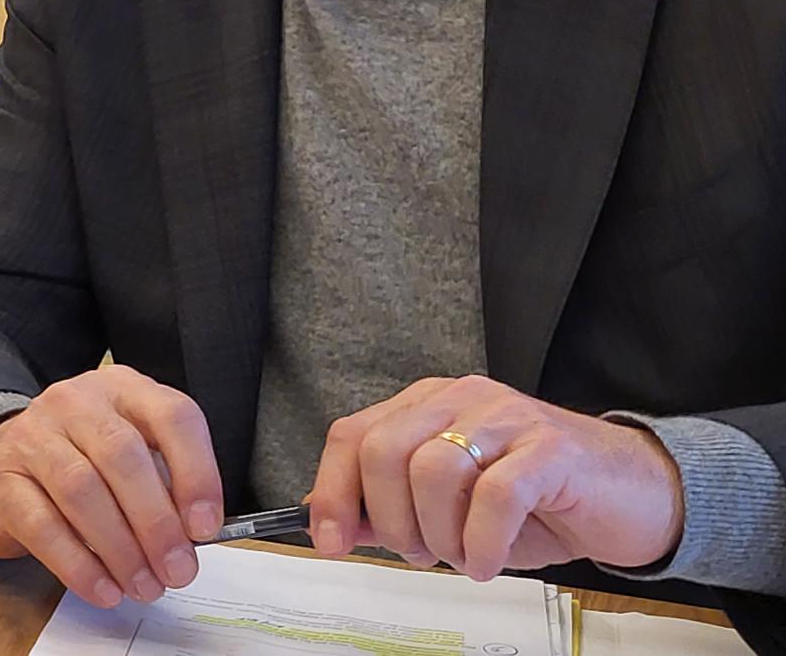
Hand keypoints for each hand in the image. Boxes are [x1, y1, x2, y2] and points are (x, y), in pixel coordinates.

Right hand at [0, 364, 223, 608]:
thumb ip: (164, 486)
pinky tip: (103, 588)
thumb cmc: (80, 463)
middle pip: (123, 455)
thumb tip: (193, 539)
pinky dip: (78, 564)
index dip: (196, 473)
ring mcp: (32, 435)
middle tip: (176, 571)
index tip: (205, 528)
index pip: (172, 416)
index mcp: (123, 390)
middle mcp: (76, 402)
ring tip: (143, 586)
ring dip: (120, 548)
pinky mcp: (2, 477)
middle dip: (156, 523)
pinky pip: (43, 524)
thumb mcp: (129, 458)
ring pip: (82, 489)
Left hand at [305, 375, 683, 579]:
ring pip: (433, 470)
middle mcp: (461, 400)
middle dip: (391, 519)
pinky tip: (488, 563)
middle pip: (384, 451)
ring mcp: (506, 417)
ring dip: (439, 535)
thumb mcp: (451, 509)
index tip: (330, 542)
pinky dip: (482, 541)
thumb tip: (333, 524)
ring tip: (463, 557)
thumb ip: (393, 509)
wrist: (634, 496)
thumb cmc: (540, 502)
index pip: (353, 435)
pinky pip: (495, 494)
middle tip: (421, 554)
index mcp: (427, 406)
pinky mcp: (551, 448)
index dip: (333, 491)